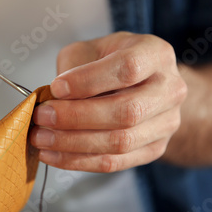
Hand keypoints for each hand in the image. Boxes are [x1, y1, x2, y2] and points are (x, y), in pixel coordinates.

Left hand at [30, 32, 186, 172]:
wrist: (144, 84)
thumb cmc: (112, 61)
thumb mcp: (92, 49)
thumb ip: (74, 67)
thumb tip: (52, 99)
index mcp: (154, 54)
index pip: (127, 68)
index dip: (88, 80)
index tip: (56, 87)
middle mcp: (169, 89)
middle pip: (126, 111)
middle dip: (77, 117)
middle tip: (42, 116)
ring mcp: (167, 122)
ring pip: (120, 142)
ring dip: (73, 143)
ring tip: (41, 138)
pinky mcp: (155, 149)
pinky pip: (115, 162)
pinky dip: (79, 161)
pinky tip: (53, 154)